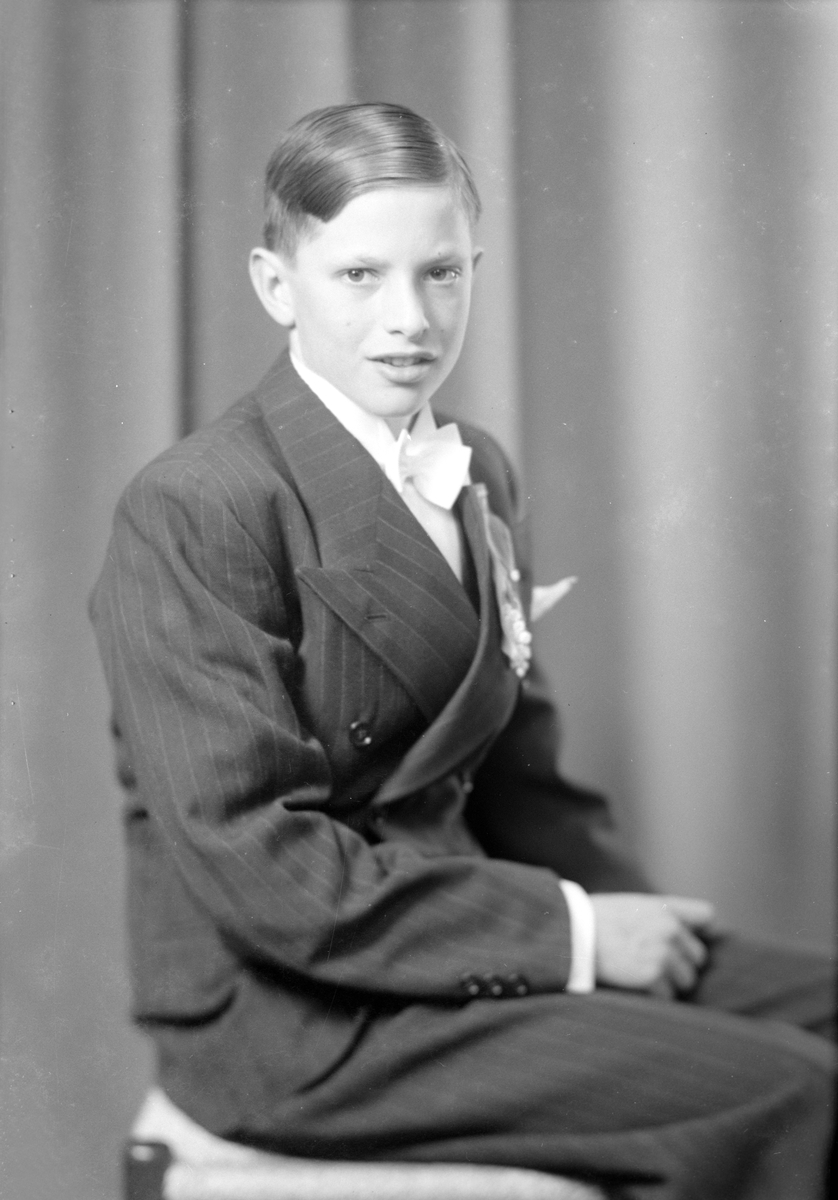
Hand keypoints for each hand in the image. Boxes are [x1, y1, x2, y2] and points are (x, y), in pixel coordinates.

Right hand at [590, 893, 715, 998]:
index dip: (700, 930)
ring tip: (640, 973)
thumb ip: (660, 915)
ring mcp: (663, 953)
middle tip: (652, 963)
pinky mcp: (652, 977)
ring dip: (668, 982)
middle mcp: (670, 929)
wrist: (573, 933)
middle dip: (680, 964)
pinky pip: (666, 996)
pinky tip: (632, 983)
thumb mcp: (632, 905)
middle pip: (698, 957)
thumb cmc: (596, 919)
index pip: (706, 915)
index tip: (686, 940)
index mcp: (665, 908)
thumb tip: (680, 933)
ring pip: (686, 980)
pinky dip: (652, 996)